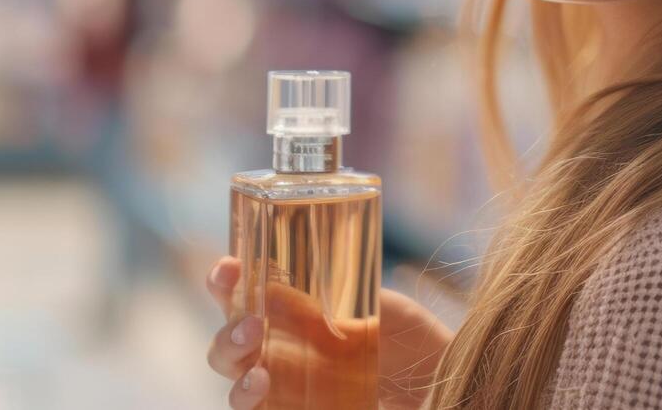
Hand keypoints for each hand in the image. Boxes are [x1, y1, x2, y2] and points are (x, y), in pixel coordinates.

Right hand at [206, 256, 454, 408]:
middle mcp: (277, 353)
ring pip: (238, 391)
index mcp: (287, 314)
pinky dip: (258, 408)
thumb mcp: (378, 305)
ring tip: (260, 374)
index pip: (240, 295)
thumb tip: (280, 289)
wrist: (436, 375)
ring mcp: (287, 390)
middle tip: (253, 325)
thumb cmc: (407, 334)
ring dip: (239, 381)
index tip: (230, 266)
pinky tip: (268, 397)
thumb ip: (335, 299)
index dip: (224, 281)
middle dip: (227, 335)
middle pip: (225, 349)